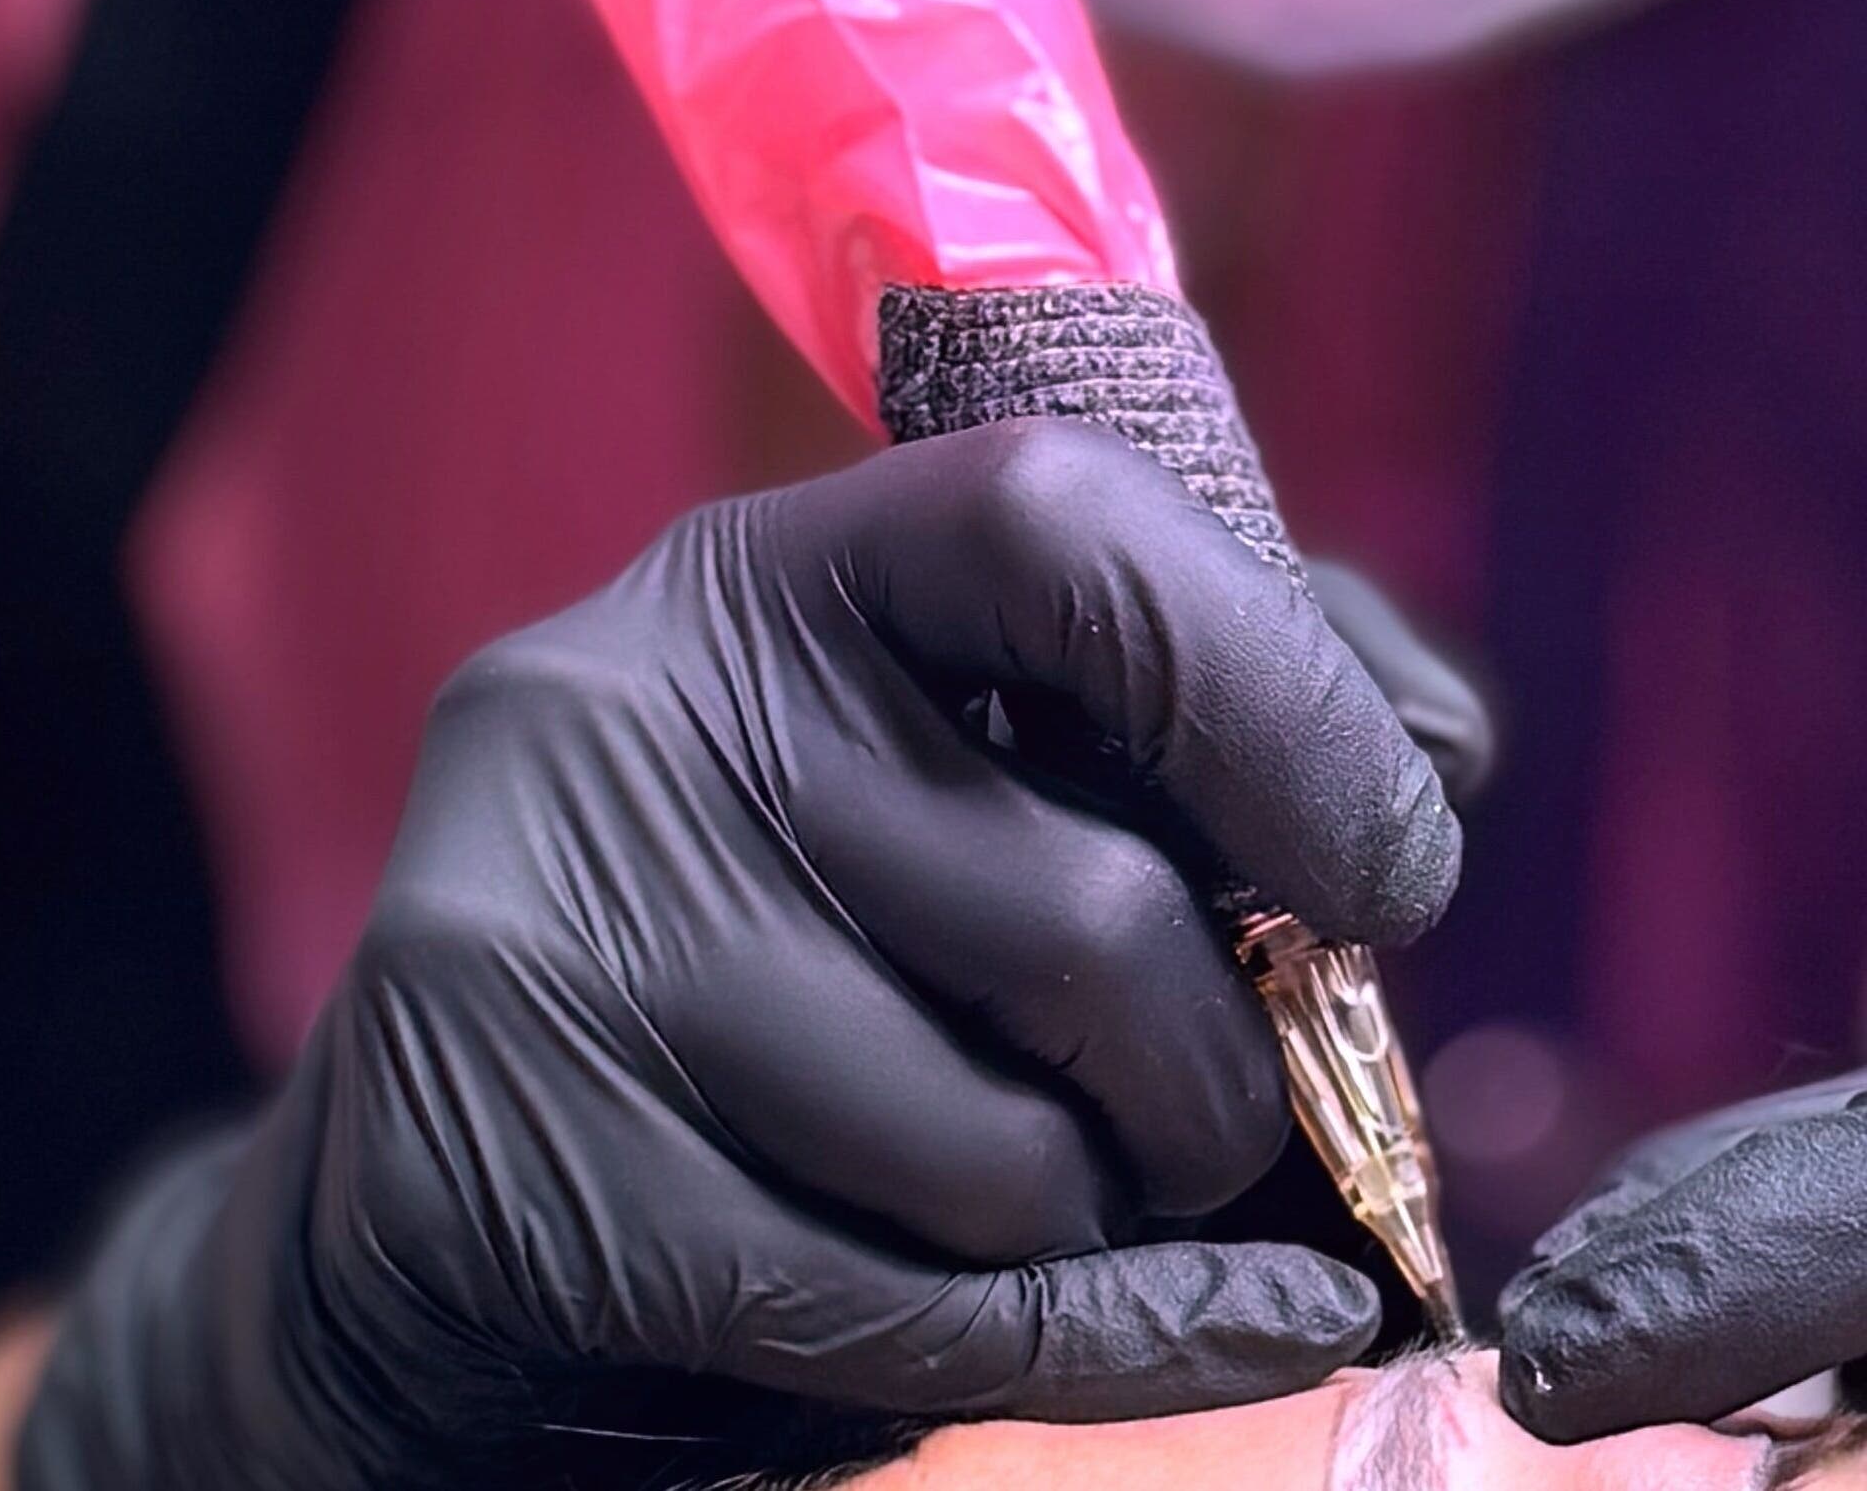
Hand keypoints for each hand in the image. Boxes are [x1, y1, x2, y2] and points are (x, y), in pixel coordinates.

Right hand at [16, 422, 1462, 1490]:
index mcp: (768, 575)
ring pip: (1017, 1143)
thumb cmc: (785, 980)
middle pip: (1085, 903)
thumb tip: (1439, 746)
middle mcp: (631, 711)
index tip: (1393, 864)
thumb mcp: (955, 784)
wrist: (427, 1229)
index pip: (1059, 524)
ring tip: (1079, 1191)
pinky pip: (927, 1307)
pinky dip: (1134, 1341)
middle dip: (1231, 1062)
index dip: (1281, 695)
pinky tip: (1244, 1328)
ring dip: (1129, 1210)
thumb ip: (1197, 708)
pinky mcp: (518, 1180)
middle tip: (1237, 1109)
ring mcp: (555, 943)